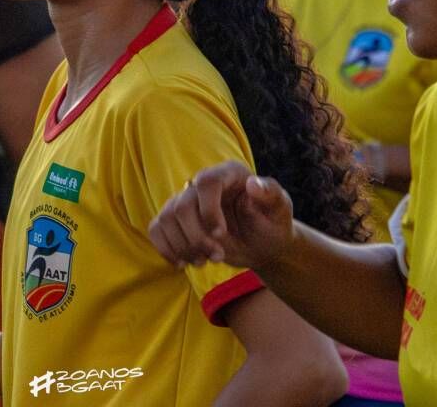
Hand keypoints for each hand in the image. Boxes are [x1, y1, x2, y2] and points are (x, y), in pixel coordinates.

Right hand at [148, 161, 295, 271]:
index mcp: (229, 174)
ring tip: (203, 261)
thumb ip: (271, 195)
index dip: (208, 210)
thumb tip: (253, 184)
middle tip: (218, 256)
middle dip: (197, 238)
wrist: (262, 244)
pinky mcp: (176, 220)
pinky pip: (156, 229)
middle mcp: (203, 183)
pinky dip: (166, 249)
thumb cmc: (273, 223)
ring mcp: (187, 201)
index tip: (220, 234)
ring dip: (183, 247)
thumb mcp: (280, 210)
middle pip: (182, 206)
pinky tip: (183, 263)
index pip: (206, 182)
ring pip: (167, 219)